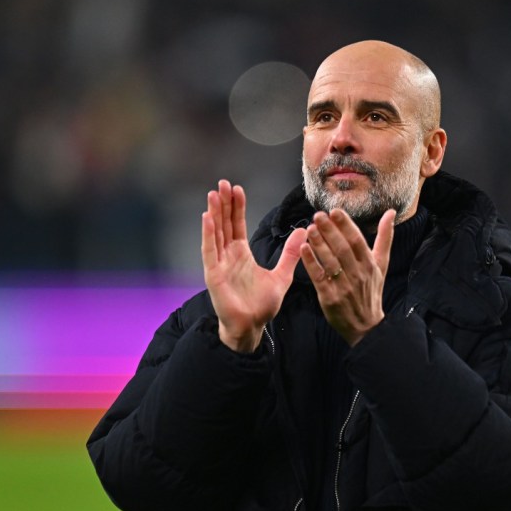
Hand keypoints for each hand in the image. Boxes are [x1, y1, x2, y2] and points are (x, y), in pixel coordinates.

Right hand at [201, 180, 306, 351]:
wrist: (251, 327)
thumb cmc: (262, 305)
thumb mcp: (281, 275)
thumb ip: (290, 253)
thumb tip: (303, 231)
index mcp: (241, 255)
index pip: (237, 225)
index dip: (237, 207)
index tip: (237, 189)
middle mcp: (228, 256)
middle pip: (224, 224)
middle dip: (223, 204)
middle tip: (223, 183)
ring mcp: (218, 265)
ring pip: (215, 233)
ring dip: (214, 213)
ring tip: (213, 194)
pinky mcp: (213, 275)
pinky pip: (209, 251)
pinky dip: (208, 234)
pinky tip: (207, 217)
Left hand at [300, 208, 394, 345]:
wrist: (366, 326)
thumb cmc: (372, 292)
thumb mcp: (382, 265)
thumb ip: (384, 238)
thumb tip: (390, 213)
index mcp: (370, 265)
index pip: (357, 241)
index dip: (345, 225)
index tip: (334, 211)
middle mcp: (358, 275)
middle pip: (342, 249)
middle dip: (330, 231)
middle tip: (318, 216)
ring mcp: (344, 287)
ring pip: (330, 262)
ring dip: (319, 244)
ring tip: (310, 229)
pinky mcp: (330, 298)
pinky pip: (319, 278)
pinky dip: (311, 263)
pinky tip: (303, 249)